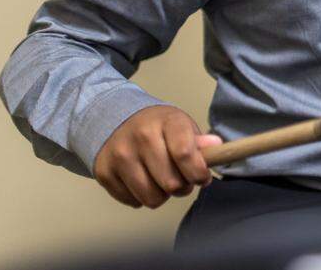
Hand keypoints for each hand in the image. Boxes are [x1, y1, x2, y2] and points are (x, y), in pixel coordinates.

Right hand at [93, 105, 221, 208]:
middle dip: (182, 187)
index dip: (198, 173)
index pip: (185, 154)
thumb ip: (199, 142)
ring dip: (162, 195)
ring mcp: (119, 155)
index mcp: (166, 122)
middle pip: (170, 183)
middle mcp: (140, 137)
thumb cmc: (158, 127)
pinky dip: (141, 197)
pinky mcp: (103, 172)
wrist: (116, 120)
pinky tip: (143, 180)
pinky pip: (132, 201)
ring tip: (162, 181)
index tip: (202, 177)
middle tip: (182, 179)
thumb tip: (216, 147)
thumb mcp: (181, 126)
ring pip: (151, 198)